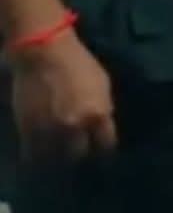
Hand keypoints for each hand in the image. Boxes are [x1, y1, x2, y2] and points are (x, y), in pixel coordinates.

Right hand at [12, 32, 116, 164]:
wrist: (44, 53)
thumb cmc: (78, 64)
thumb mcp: (102, 85)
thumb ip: (103, 108)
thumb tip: (102, 126)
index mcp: (97, 114)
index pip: (106, 145)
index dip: (103, 149)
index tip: (100, 150)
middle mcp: (74, 126)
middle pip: (79, 155)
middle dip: (80, 153)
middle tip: (77, 150)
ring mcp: (49, 130)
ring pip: (54, 159)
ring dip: (56, 158)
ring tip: (57, 154)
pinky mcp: (26, 129)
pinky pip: (32, 155)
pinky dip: (36, 156)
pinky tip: (40, 153)